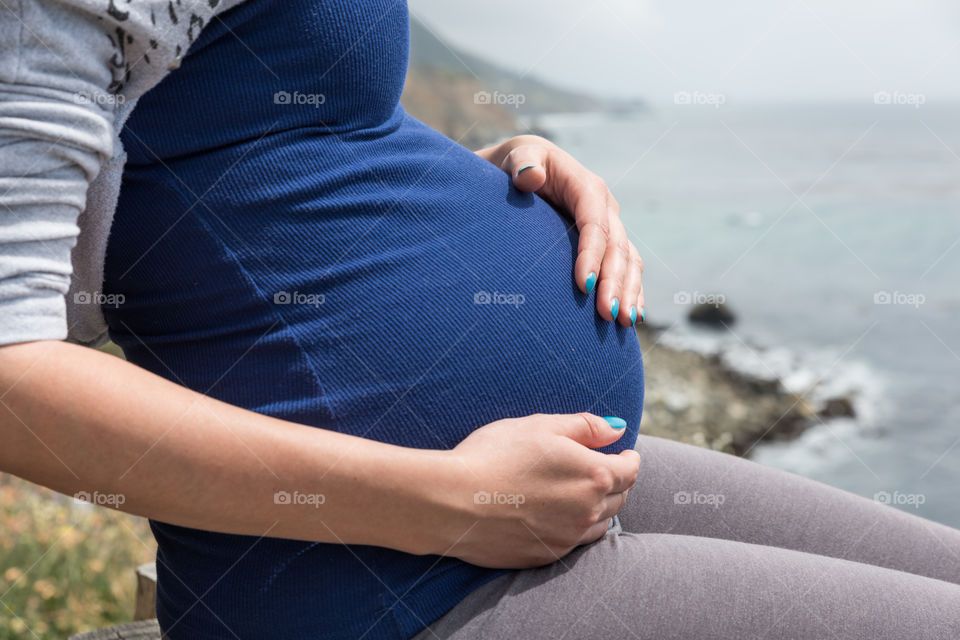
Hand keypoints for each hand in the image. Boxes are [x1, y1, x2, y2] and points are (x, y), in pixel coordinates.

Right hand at [431, 413, 640, 568]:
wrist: (453, 501)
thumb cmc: (495, 454)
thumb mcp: (541, 425)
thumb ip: (585, 426)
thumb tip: (616, 429)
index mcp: (594, 475)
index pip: (629, 470)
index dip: (629, 458)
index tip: (624, 453)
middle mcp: (588, 511)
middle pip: (619, 498)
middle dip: (617, 481)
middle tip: (605, 469)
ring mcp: (568, 538)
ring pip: (600, 523)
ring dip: (601, 507)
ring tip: (584, 493)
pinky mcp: (546, 556)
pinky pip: (574, 542)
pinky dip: (576, 527)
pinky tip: (559, 515)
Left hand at [476, 135, 645, 325]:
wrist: (524, 167)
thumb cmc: (517, 164)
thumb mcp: (517, 156)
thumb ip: (522, 163)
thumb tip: (530, 176)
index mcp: (586, 186)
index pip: (595, 223)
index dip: (592, 254)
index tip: (583, 285)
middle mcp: (604, 207)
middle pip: (617, 247)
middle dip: (614, 282)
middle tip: (607, 315)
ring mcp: (609, 226)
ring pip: (628, 260)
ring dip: (629, 291)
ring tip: (624, 322)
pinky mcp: (607, 243)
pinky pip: (627, 268)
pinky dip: (632, 291)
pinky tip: (632, 316)